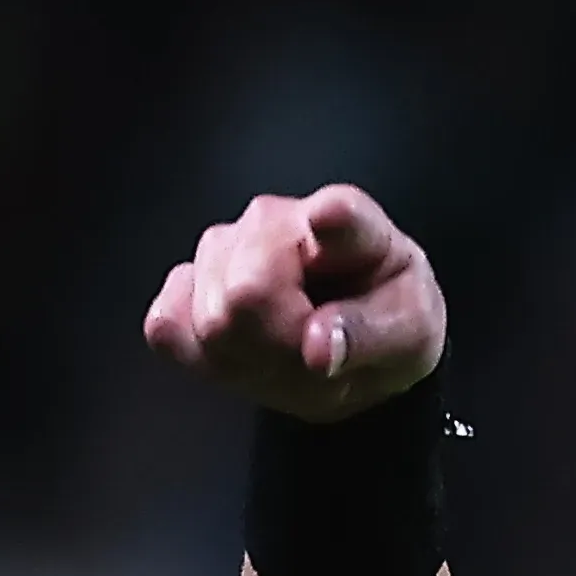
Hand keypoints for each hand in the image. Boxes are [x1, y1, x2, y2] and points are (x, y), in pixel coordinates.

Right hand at [142, 184, 446, 420]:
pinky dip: (202, 356)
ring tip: (288, 352)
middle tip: (314, 360)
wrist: (356, 335)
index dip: (331, 220)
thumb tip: (316, 348)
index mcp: (354, 227)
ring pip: (209, 322)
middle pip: (246, 296)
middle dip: (277, 350)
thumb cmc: (386, 324)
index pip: (342, 215)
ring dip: (251, 360)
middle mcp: (277, 220)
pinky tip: (243, 350)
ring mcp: (223, 245)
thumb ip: (369, 338)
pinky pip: (167, 326)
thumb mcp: (409, 338)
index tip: (327, 219)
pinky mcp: (186, 282)